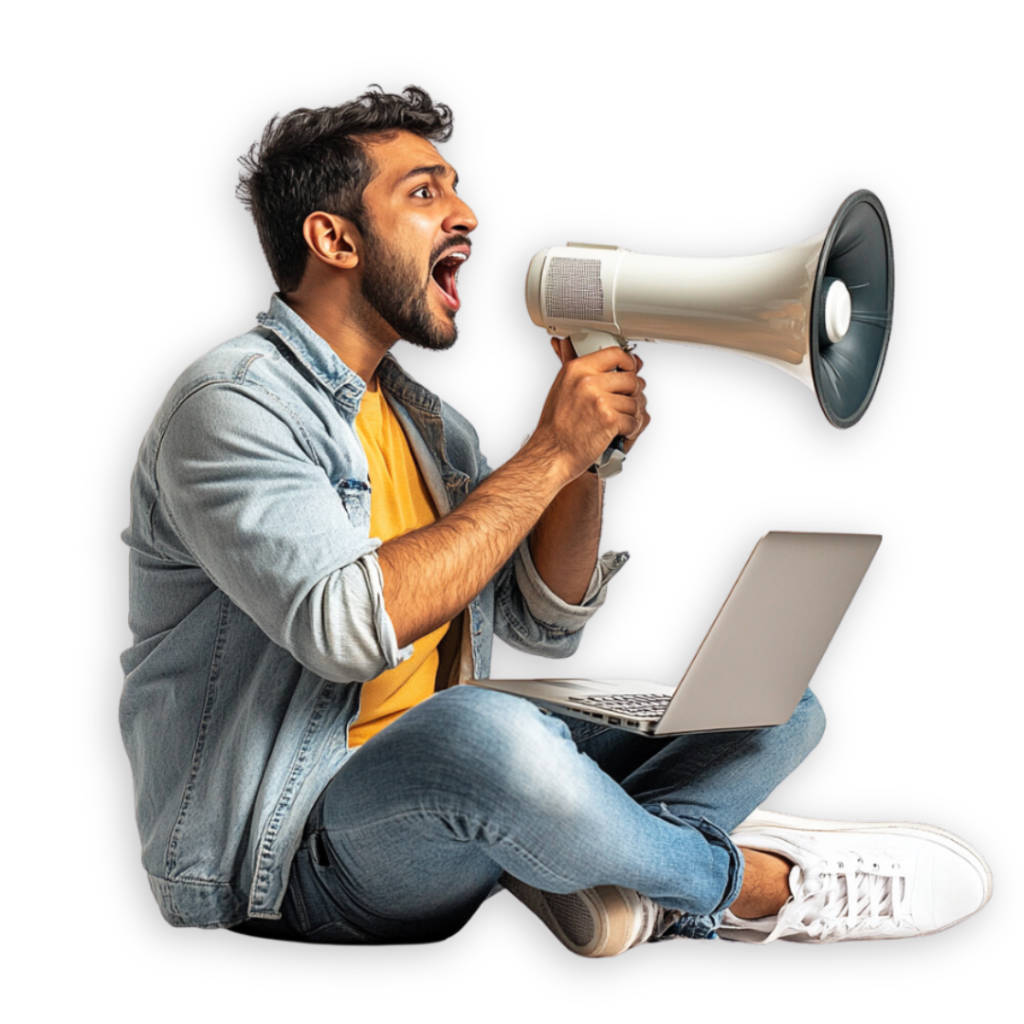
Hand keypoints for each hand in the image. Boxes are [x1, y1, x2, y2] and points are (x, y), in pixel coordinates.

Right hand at [526, 337, 650, 482]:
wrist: (551, 454)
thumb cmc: (554, 428)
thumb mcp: (560, 389)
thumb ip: (579, 373)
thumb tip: (586, 355)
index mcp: (576, 370)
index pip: (615, 354)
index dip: (629, 362)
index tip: (632, 369)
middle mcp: (587, 381)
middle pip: (630, 378)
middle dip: (634, 393)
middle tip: (628, 403)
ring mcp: (599, 399)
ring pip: (634, 401)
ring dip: (632, 414)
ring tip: (622, 421)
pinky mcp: (609, 419)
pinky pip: (633, 420)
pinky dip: (630, 429)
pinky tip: (621, 432)